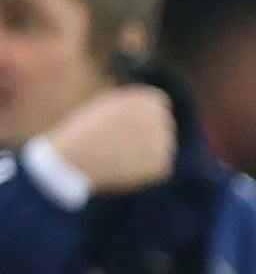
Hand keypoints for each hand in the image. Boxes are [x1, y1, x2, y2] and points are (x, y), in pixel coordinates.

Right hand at [44, 85, 174, 193]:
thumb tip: (154, 112)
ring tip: (117, 158)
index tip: (134, 130)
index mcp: (146, 100)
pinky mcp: (162, 165)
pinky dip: (144, 173)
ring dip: (146, 156)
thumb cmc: (84, 133)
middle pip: (164, 128)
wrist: (74, 158)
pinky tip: (123, 170)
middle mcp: (160, 117)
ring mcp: (163, 141)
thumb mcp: (107, 110)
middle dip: (150, 138)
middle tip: (123, 148)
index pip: (160, 107)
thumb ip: (132, 109)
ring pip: (162, 150)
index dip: (147, 119)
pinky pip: (159, 169)